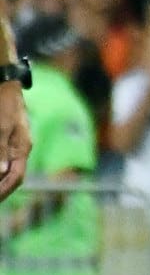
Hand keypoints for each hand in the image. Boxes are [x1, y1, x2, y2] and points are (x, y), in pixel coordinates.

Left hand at [0, 82, 28, 201]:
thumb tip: (2, 172)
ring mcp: (13, 143)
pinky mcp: (6, 137)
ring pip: (6, 168)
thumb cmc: (4, 103)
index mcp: (22, 148)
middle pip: (12, 176)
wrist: (4, 83)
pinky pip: (2, 158)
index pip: (16, 177)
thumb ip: (1, 150)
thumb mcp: (1, 126)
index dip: (3, 191)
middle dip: (1, 189)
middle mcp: (19, 148)